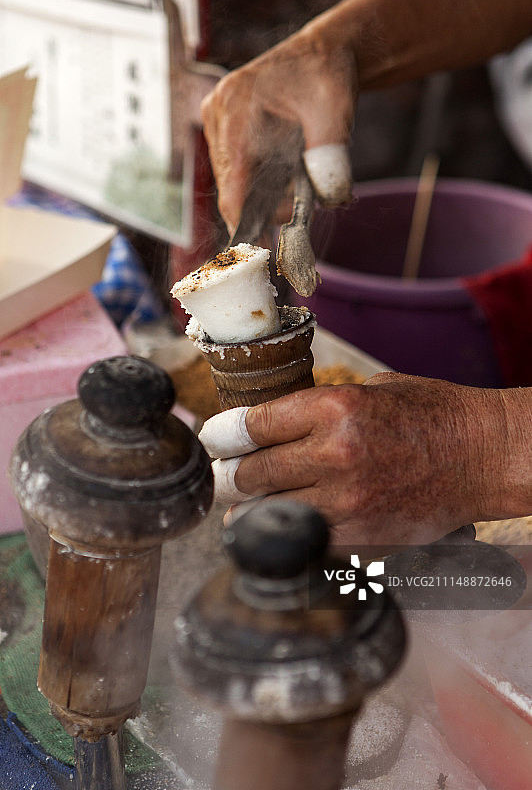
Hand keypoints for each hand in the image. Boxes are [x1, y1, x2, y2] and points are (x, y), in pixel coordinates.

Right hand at [200, 22, 354, 234]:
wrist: (320, 53)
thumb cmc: (326, 74)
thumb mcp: (335, 112)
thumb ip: (330, 155)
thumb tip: (331, 198)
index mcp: (237, 106)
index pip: (231, 177)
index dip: (244, 218)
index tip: (258, 246)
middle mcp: (219, 113)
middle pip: (230, 185)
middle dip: (262, 207)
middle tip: (297, 213)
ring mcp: (216, 121)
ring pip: (231, 182)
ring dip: (261, 197)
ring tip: (294, 195)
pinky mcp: (222, 130)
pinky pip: (234, 171)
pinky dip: (257, 185)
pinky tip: (280, 184)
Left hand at [200, 373, 531, 544]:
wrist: (483, 456)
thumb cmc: (430, 415)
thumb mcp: (372, 391)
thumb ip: (319, 409)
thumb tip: (272, 423)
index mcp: (335, 409)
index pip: (253, 425)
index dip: (223, 433)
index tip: (213, 438)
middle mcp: (333, 455)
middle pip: (250, 472)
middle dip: (229, 474)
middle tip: (223, 473)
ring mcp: (346, 501)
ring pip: (265, 513)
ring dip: (247, 509)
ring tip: (242, 504)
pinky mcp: (360, 537)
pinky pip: (300, 539)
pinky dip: (283, 533)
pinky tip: (279, 525)